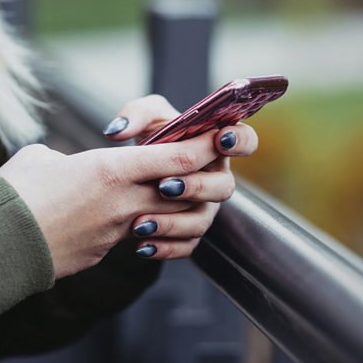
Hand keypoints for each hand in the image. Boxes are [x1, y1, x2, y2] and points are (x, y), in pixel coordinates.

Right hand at [0, 130, 221, 278]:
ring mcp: (116, 232)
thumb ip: (69, 158)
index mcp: (110, 170)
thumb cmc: (13, 193)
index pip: (178, 158)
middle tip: (198, 166)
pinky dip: (145, 229)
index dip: (204, 146)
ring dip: (175, 208)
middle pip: (184, 190)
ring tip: (164, 196)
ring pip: (167, 218)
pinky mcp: (104, 253)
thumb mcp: (42, 158)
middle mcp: (123, 202)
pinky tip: (132, 222)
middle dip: (199, 178)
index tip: (217, 136)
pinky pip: (138, 238)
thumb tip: (71, 166)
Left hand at [102, 95, 258, 259]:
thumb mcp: (145, 118)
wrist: (134, 173)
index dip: (239, 141)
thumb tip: (117, 131)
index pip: (245, 141)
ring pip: (201, 221)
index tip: (220, 139)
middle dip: (196, 186)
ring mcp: (205, 208)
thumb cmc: (151, 138)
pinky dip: (163, 248)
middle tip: (164, 185)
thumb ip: (135, 114)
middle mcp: (216, 179)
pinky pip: (185, 246)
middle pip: (224, 187)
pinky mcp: (189, 232)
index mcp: (216, 146)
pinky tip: (141, 245)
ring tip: (141, 222)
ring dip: (173, 222)